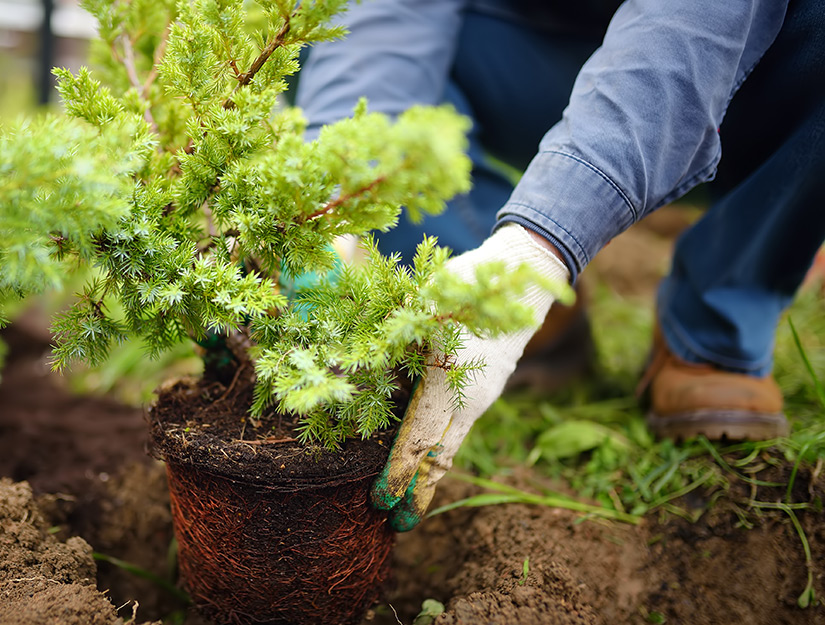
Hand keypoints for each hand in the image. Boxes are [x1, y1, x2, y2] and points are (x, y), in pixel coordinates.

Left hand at [370, 224, 569, 530]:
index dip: (399, 473)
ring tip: (407, 503)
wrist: (528, 273)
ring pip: (452, 448)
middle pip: (441, 461)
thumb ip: (395, 334)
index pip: (419, 441)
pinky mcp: (485, 390)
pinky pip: (460, 430)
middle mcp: (470, 401)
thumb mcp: (428, 301)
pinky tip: (426, 460)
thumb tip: (349, 362)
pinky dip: (441, 452)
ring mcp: (481, 398)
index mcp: (450, 384)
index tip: (379, 500)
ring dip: (430, 477)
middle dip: (417, 495)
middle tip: (394, 525)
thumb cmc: (470, 281)